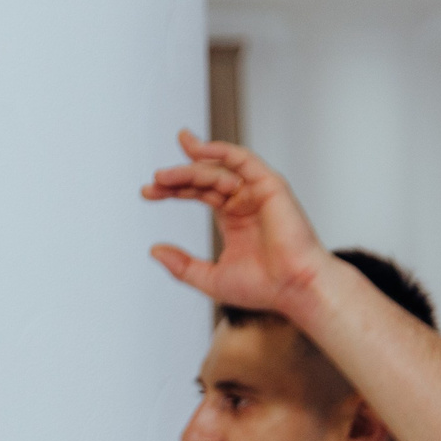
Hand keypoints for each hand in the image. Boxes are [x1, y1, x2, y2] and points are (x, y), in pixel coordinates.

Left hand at [143, 130, 331, 319]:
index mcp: (233, 218)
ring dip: (190, 168)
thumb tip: (154, 250)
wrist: (293, 289)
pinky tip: (197, 151)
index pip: (199, 193)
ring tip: (163, 176)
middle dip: (177, 177)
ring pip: (219, 169)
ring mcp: (258, 192)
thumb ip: (181, 265)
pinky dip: (221, 152)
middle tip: (153, 181)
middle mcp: (245, 201)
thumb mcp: (209, 278)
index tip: (147, 193)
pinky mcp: (271, 186)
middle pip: (205, 179)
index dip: (173, 190)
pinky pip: (243, 160)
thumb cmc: (262, 287)